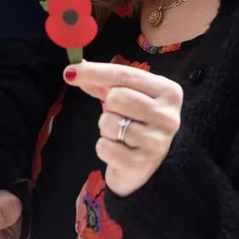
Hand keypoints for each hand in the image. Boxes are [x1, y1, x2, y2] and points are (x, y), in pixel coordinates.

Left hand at [65, 60, 184, 196]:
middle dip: (109, 107)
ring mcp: (156, 142)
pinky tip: (119, 151)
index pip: (125, 75)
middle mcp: (168, 116)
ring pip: (109, 122)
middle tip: (120, 116)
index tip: (70, 71)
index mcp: (169, 91)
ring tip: (121, 135)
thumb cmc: (139, 124)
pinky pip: (104, 146)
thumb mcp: (130, 97)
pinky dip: (104, 147)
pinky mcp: (140, 164)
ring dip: (107, 128)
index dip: (95, 72)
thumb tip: (74, 72)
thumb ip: (105, 83)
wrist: (150, 167)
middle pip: (117, 97)